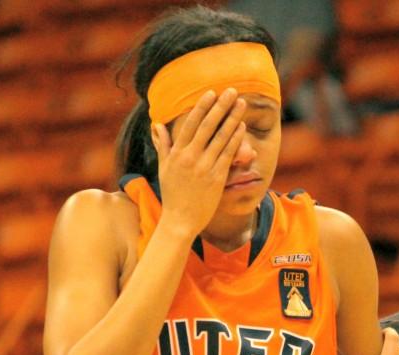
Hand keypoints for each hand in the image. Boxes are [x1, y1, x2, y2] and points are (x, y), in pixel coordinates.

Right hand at [151, 88, 247, 238]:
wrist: (180, 220)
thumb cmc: (172, 194)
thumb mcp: (163, 167)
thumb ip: (162, 145)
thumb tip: (157, 125)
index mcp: (177, 153)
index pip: (190, 124)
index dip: (202, 107)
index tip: (211, 93)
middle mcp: (190, 157)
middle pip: (208, 126)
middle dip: (220, 106)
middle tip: (231, 91)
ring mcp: (204, 167)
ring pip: (221, 137)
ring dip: (232, 118)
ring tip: (241, 104)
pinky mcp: (217, 178)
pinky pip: (228, 154)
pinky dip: (235, 139)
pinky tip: (241, 126)